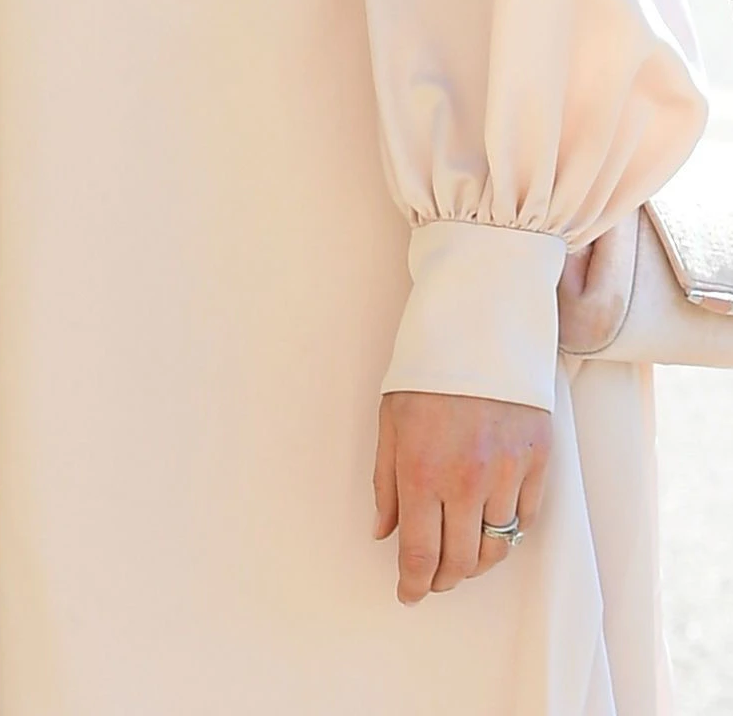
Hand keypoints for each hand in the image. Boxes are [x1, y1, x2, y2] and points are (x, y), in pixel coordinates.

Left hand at [373, 392, 550, 601]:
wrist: (479, 327)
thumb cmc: (426, 373)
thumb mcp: (390, 422)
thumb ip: (386, 483)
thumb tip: (384, 534)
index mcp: (423, 471)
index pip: (420, 553)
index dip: (413, 584)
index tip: (408, 594)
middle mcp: (468, 481)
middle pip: (461, 561)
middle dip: (443, 578)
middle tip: (431, 578)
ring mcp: (508, 474)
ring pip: (497, 548)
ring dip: (476, 563)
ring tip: (460, 557)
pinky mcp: (538, 462)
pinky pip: (526, 520)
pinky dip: (508, 534)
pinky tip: (490, 528)